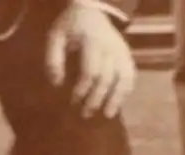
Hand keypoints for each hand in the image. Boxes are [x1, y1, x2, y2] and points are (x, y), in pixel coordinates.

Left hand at [45, 1, 135, 118]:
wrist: (91, 9)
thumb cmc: (70, 26)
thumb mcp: (56, 37)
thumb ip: (53, 59)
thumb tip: (57, 83)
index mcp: (92, 41)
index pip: (91, 71)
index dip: (82, 89)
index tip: (73, 102)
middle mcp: (111, 47)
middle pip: (107, 78)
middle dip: (96, 98)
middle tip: (85, 114)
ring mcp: (121, 51)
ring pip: (123, 77)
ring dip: (116, 98)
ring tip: (108, 115)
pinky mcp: (127, 55)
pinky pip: (131, 74)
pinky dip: (126, 90)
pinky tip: (119, 104)